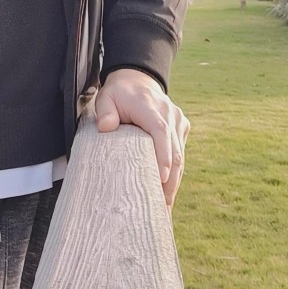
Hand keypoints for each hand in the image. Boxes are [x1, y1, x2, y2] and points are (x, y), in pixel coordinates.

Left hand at [95, 68, 189, 207]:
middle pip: (175, 150)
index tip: (162, 179)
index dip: (163, 156)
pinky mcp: (182, 128)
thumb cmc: (119, 94)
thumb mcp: (107, 97)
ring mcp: (178, 121)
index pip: (161, 131)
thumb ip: (105, 111)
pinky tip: (168, 194)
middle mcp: (169, 114)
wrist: (138, 80)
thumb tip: (105, 127)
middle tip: (162, 208)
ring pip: (180, 156)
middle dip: (170, 181)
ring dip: (174, 182)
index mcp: (150, 107)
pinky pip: (180, 153)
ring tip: (165, 209)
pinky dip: (175, 174)